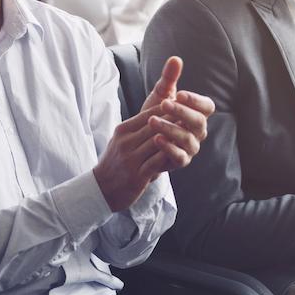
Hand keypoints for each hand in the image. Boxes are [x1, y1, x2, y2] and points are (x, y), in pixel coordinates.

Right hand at [93, 56, 212, 210]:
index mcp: (122, 131)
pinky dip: (170, 156)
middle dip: (174, 120)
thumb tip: (158, 113)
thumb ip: (137, 127)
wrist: (101, 188)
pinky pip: (157, 162)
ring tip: (191, 132)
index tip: (183, 106)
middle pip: (154, 126)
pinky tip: (182, 152)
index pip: (147, 115)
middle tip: (193, 115)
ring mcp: (130, 159)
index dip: (167, 110)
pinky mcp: (136, 175)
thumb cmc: (115, 161)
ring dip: (175, 137)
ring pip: (157, 143)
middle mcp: (125, 143)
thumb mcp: (121, 140)